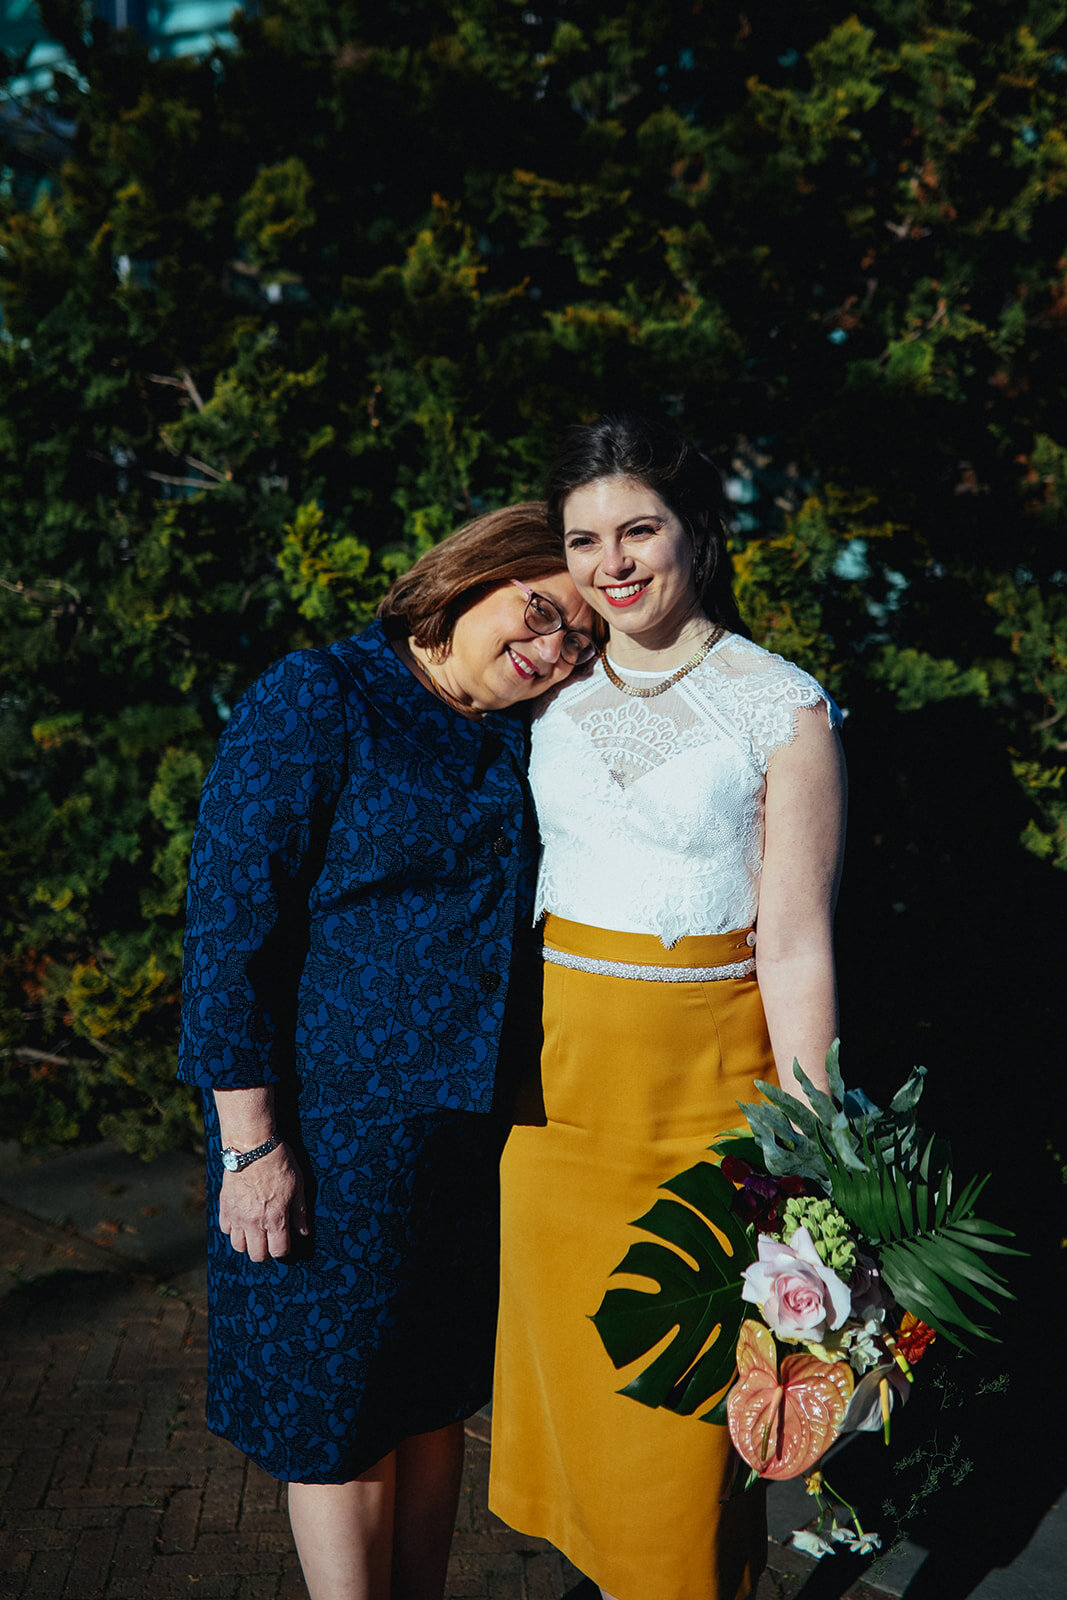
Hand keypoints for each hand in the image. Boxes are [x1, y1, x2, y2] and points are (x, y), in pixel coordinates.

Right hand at [218, 1141, 308, 1260]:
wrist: (252, 1146)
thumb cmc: (279, 1163)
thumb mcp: (298, 1186)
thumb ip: (300, 1212)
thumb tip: (304, 1232)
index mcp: (275, 1219)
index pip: (279, 1251)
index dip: (284, 1249)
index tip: (285, 1241)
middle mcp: (254, 1222)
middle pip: (257, 1255)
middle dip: (265, 1251)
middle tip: (270, 1239)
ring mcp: (237, 1216)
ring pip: (238, 1246)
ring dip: (248, 1242)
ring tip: (255, 1230)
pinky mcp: (224, 1207)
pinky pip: (225, 1229)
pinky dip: (233, 1228)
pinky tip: (242, 1218)